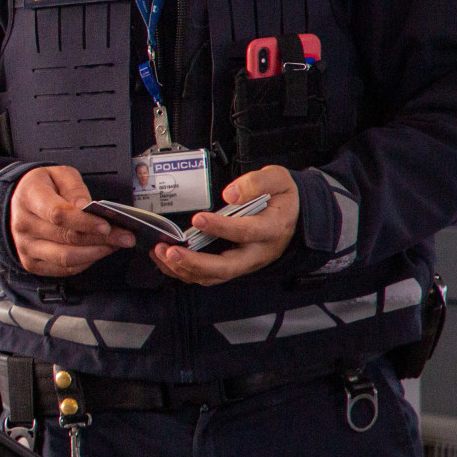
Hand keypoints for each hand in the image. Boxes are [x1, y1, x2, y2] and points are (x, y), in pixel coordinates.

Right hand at [1, 165, 134, 276]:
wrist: (18, 203)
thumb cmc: (43, 187)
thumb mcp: (58, 174)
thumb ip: (74, 188)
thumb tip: (86, 207)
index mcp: (28, 198)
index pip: (57, 214)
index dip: (84, 222)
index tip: (107, 224)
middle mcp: (23, 225)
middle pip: (66, 238)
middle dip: (101, 239)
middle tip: (126, 237)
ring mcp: (26, 247)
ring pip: (67, 258)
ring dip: (96, 253)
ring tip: (115, 244)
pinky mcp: (32, 263)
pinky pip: (64, 269)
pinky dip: (86, 262)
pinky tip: (99, 250)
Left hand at [152, 165, 299, 285]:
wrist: (294, 215)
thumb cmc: (282, 197)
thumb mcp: (278, 180)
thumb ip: (256, 183)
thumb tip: (230, 194)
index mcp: (271, 229)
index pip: (245, 232)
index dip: (221, 228)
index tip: (198, 219)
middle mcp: (258, 253)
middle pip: (227, 267)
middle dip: (195, 262)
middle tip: (171, 251)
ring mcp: (245, 263)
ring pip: (214, 276)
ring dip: (185, 269)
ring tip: (162, 253)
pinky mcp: (234, 266)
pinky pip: (208, 276)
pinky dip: (185, 271)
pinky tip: (167, 259)